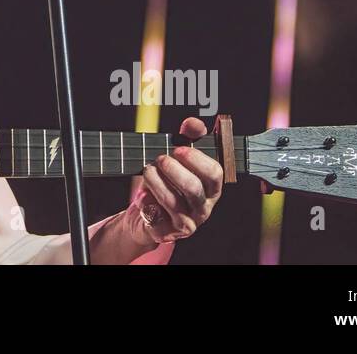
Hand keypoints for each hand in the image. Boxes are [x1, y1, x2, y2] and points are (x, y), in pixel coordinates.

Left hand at [125, 117, 222, 246]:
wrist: (145, 211)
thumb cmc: (166, 181)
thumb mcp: (177, 157)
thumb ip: (188, 137)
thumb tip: (194, 124)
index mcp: (210, 188)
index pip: (215, 174)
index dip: (197, 159)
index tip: (179, 148)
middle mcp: (203, 207)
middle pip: (194, 188)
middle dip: (174, 170)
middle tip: (160, 159)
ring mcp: (188, 222)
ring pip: (174, 202)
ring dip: (157, 182)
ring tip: (147, 170)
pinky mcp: (169, 233)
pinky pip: (156, 216)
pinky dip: (147, 201)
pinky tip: (142, 195)